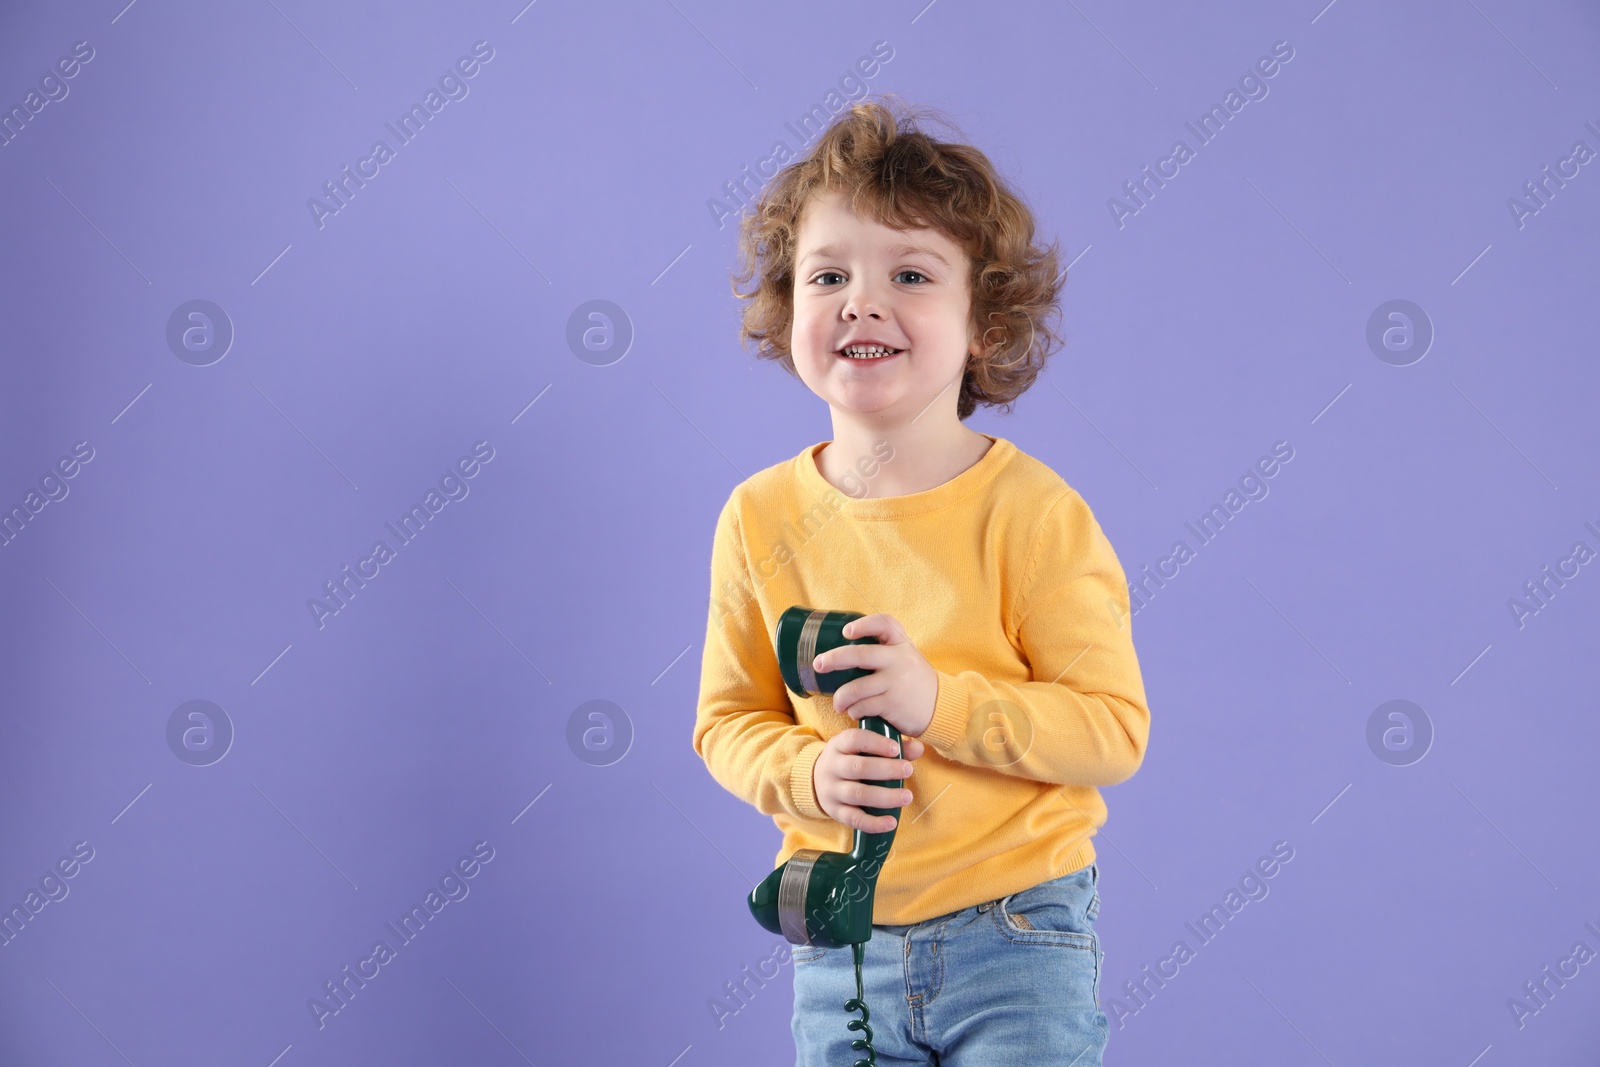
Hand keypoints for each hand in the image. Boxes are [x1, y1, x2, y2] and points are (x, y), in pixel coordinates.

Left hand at [812, 614, 936, 737]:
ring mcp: (896, 682)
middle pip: (860, 654)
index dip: (863, 625)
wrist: (942, 707)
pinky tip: (855, 713)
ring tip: (838, 703)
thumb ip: (885, 650)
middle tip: (818, 664)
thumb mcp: (907, 657)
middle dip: (834, 659)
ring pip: (856, 687)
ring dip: (841, 697)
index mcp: (902, 644)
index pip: (884, 624)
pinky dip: (854, 711)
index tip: (846, 632)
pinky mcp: (893, 704)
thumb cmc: (916, 681)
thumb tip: (845, 649)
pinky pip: (864, 706)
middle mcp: (899, 660)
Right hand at [813, 728, 926, 832]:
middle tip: (908, 770)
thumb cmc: (850, 759)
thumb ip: (891, 747)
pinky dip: (873, 823)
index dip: (876, 743)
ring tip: (907, 797)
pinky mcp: (834, 811)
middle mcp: (832, 767)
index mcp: (839, 745)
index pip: (854, 739)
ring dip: (884, 797)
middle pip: (857, 767)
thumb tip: (918, 747)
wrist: (816, 779)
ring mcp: (831, 790)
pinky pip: (853, 818)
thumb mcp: (862, 748)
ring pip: (857, 794)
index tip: (896, 748)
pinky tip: (891, 822)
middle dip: (885, 769)